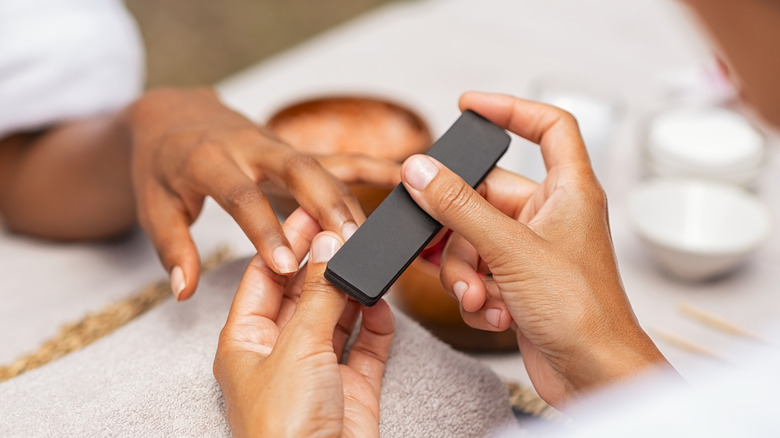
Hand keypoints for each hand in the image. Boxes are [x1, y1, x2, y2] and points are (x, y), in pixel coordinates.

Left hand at [127, 88, 398, 299]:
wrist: (175, 115)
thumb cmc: (162, 166)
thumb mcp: (154, 206)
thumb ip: (172, 247)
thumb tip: (184, 290)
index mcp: (208, 161)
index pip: (241, 196)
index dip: (263, 229)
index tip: (284, 265)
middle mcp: (249, 148)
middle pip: (296, 171)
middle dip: (326, 205)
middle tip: (349, 242)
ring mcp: (277, 146)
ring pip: (322, 168)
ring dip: (350, 200)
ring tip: (375, 236)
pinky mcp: (295, 151)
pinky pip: (337, 158)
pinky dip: (370, 167)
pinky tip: (401, 178)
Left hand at [214, 208, 394, 437]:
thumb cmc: (284, 429)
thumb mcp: (298, 348)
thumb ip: (320, 294)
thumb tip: (330, 244)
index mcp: (247, 341)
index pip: (265, 277)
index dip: (287, 243)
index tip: (312, 211)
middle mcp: (281, 352)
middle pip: (304, 292)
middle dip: (326, 262)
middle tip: (350, 227)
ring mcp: (318, 369)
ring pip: (338, 315)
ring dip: (354, 289)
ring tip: (369, 257)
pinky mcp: (352, 386)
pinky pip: (366, 344)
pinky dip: (376, 323)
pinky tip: (381, 303)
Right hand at [400, 92, 669, 407]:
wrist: (593, 376)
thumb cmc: (583, 313)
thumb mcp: (510, 249)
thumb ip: (460, 207)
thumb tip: (422, 171)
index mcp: (568, 191)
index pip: (548, 127)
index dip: (510, 109)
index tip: (470, 105)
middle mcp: (550, 215)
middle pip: (484, 196)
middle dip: (462, 233)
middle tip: (454, 250)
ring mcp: (532, 250)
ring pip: (473, 239)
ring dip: (466, 272)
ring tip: (481, 297)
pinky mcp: (518, 283)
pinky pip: (478, 271)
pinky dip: (477, 293)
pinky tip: (495, 312)